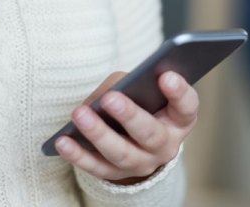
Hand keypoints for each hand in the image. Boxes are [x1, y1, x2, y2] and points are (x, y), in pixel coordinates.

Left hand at [55, 70, 197, 183]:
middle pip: (150, 134)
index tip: (165, 75)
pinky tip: (63, 141)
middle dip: (130, 115)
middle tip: (111, 98)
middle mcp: (166, 145)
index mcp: (180, 120)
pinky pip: (96, 167)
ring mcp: (142, 163)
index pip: (186, 106)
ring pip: (121, 153)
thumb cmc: (143, 103)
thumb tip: (108, 93)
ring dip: (98, 133)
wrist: (138, 141)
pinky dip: (78, 155)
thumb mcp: (146, 90)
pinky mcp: (117, 175)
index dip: (179, 91)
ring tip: (79, 114)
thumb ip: (133, 85)